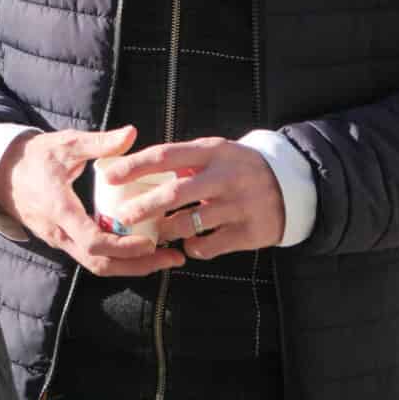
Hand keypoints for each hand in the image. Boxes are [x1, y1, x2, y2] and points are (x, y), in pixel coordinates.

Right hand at [0, 126, 182, 277]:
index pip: (92, 241)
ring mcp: (60, 240)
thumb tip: (131, 133)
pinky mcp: (63, 240)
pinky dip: (118, 258)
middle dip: (138, 266)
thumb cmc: (35, 156)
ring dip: (131, 266)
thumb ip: (99, 142)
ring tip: (164, 257)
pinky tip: (141, 248)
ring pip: (97, 265)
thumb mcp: (66, 144)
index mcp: (59, 209)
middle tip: (172, 258)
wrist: (2, 172)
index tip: (151, 242)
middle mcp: (59, 232)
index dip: (123, 247)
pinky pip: (92, 257)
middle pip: (100, 264)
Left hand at [100, 137, 284, 258]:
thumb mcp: (213, 153)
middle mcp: (225, 177)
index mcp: (211, 152)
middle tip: (123, 217)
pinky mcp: (250, 232)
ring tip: (156, 233)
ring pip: (191, 223)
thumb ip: (179, 161)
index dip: (134, 167)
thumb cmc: (236, 168)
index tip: (107, 176)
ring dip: (167, 230)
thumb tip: (128, 168)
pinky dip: (194, 248)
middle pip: (176, 193)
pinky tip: (188, 245)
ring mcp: (239, 205)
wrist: (292, 185)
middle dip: (144, 206)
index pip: (165, 156)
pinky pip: (211, 246)